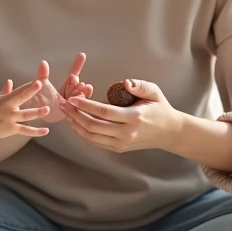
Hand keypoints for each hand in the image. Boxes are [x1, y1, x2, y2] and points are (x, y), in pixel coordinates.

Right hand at [0, 79, 50, 139]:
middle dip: (30, 91)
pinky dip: (36, 132)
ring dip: (36, 112)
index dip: (28, 85)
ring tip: (47, 109)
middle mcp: (7, 108)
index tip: (38, 80)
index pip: (19, 90)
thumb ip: (5, 91)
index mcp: (4, 99)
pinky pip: (25, 131)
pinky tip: (46, 131)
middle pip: (21, 98)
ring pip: (25, 115)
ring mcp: (9, 119)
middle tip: (40, 84)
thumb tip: (10, 81)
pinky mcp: (10, 130)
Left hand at [24, 54, 89, 123]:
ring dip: (82, 92)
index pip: (73, 75)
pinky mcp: (66, 114)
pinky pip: (76, 109)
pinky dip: (79, 104)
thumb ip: (42, 75)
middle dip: (78, 82)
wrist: (28, 116)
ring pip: (79, 97)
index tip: (81, 55)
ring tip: (83, 87)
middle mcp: (69, 95)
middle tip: (74, 78)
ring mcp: (69, 105)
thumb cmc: (35, 101)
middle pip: (78, 86)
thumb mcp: (40, 86)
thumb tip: (43, 63)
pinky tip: (80, 99)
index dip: (77, 65)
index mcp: (65, 87)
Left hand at [61, 78, 181, 152]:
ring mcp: (121, 143)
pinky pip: (95, 141)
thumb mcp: (154, 91)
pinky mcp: (118, 148)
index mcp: (134, 118)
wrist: (168, 132)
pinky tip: (75, 121)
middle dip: (75, 114)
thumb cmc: (159, 108)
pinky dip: (82, 132)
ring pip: (91, 136)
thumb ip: (140, 85)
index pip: (104, 112)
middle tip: (63, 103)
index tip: (73, 97)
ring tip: (66, 111)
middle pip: (93, 126)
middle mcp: (126, 133)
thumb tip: (125, 83)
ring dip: (75, 124)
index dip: (86, 105)